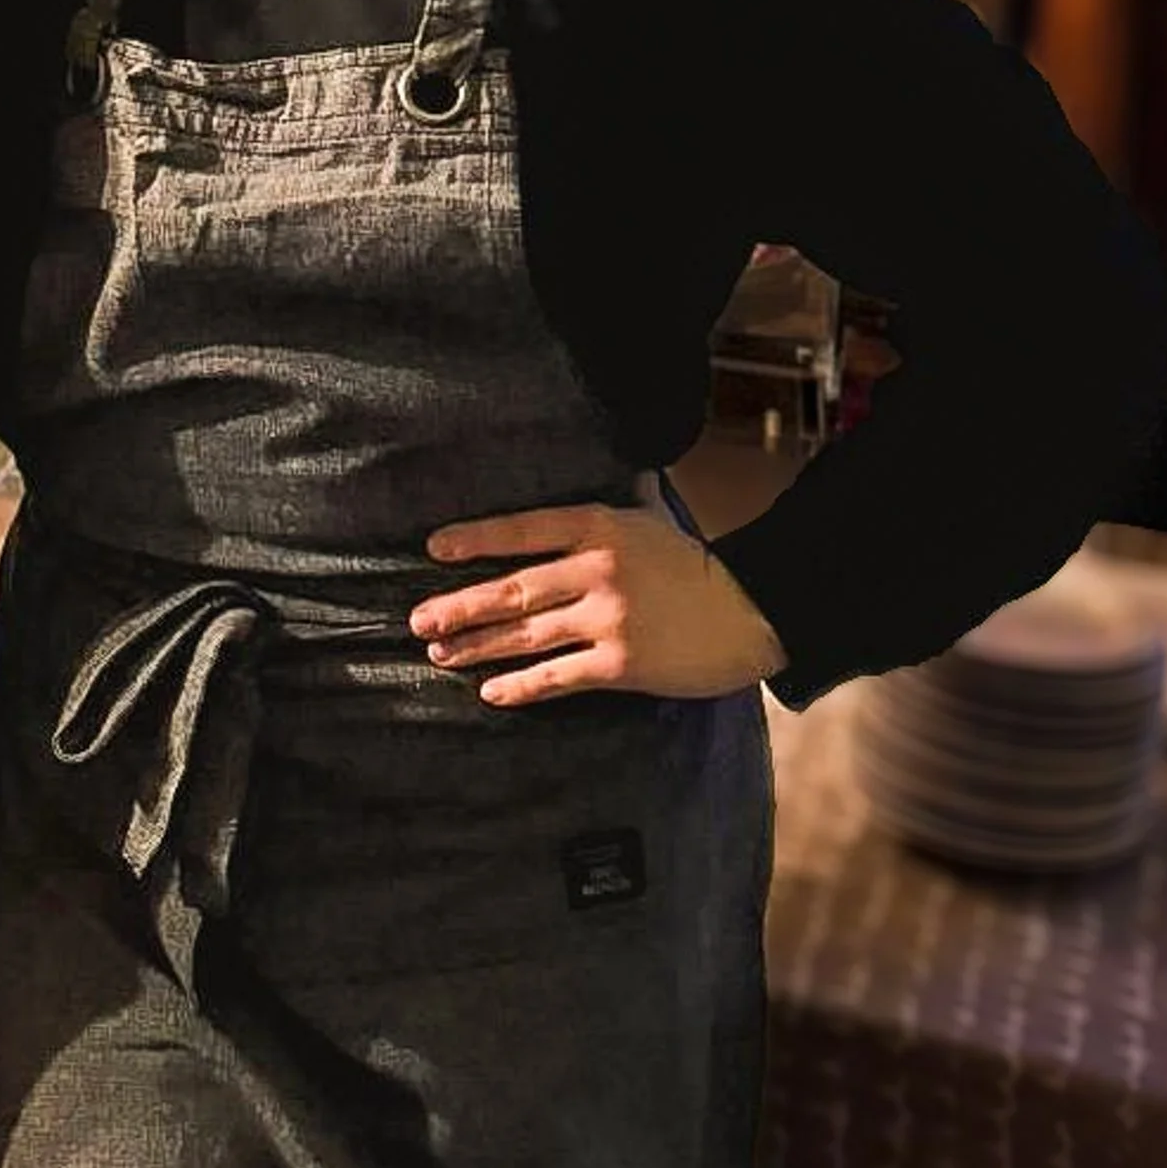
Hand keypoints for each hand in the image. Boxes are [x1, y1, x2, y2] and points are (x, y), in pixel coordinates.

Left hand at [411, 499, 785, 705]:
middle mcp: (597, 571)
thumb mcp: (647, 518)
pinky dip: (521, 686)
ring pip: (526, 635)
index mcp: (599, 527)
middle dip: (460, 606)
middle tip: (417, 619)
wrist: (749, 610)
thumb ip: (609, 506)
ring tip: (439, 653)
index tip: (434, 548)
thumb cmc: (692, 564)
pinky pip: (558, 676)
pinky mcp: (621, 664)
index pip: (523, 528)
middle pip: (513, 589)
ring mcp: (608, 619)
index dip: (476, 539)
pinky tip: (490, 692)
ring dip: (478, 646)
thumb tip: (601, 475)